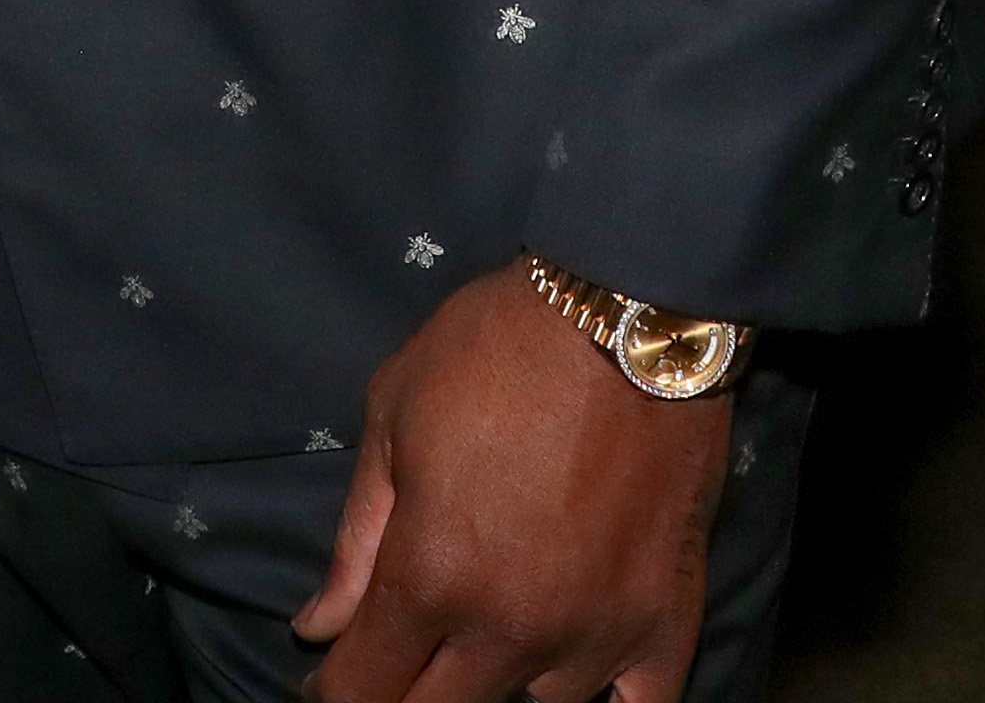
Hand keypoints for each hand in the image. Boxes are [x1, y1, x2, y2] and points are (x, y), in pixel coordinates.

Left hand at [294, 262, 731, 702]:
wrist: (623, 320)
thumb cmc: (490, 352)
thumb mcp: (392, 419)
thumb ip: (356, 539)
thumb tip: (318, 627)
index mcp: (432, 574)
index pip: (367, 686)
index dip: (337, 692)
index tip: (330, 679)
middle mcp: (510, 629)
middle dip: (403, 696)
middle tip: (397, 661)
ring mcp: (595, 637)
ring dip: (498, 682)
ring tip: (485, 640)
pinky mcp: (666, 626)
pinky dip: (604, 702)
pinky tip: (576, 672)